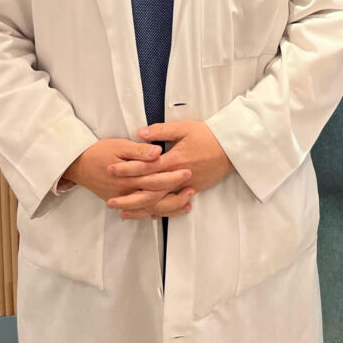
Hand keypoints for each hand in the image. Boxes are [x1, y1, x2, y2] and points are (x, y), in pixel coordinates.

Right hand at [64, 138, 194, 219]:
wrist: (79, 164)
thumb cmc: (100, 151)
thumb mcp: (120, 145)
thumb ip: (140, 151)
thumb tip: (158, 152)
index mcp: (128, 176)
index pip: (155, 178)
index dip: (172, 176)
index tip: (188, 172)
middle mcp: (126, 192)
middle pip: (155, 196)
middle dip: (175, 194)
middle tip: (192, 188)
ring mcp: (123, 199)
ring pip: (149, 209)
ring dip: (169, 208)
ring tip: (187, 204)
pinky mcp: (121, 202)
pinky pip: (140, 212)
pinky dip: (154, 213)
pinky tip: (166, 213)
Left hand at [105, 121, 233, 219]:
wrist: (232, 148)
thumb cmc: (208, 135)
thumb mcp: (185, 127)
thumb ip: (161, 131)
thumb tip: (139, 133)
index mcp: (173, 159)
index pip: (145, 167)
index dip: (127, 169)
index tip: (111, 170)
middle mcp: (177, 177)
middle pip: (149, 191)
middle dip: (128, 197)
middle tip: (110, 201)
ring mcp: (185, 187)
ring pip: (159, 202)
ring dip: (140, 209)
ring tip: (123, 213)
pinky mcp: (192, 191)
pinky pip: (172, 205)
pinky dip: (159, 211)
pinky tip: (147, 214)